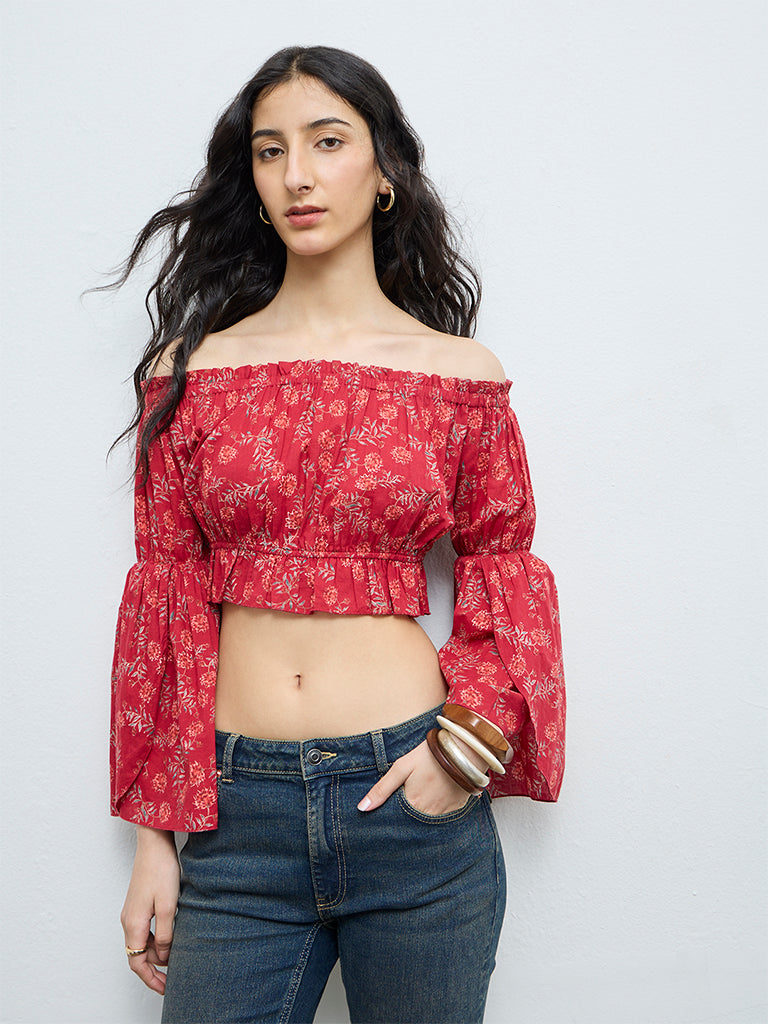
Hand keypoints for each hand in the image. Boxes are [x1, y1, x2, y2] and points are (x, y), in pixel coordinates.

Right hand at [120, 826, 179, 994]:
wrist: (153, 843)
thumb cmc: (161, 870)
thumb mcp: (169, 906)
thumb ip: (165, 934)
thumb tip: (163, 956)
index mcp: (133, 924)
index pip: (136, 962)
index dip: (150, 979)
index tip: (165, 989)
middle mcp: (128, 920)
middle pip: (137, 955)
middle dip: (152, 971)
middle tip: (171, 980)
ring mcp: (132, 911)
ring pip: (140, 943)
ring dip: (154, 955)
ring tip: (173, 961)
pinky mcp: (138, 903)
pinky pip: (143, 930)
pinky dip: (154, 941)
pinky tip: (168, 940)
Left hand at [357, 737, 484, 816]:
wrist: (464, 748)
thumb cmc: (431, 755)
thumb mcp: (402, 767)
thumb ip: (382, 789)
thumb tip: (362, 808)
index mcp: (413, 804)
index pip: (397, 818)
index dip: (392, 812)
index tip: (390, 806)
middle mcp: (429, 814)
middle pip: (412, 819)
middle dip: (408, 812)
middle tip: (410, 793)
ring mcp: (446, 813)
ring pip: (428, 818)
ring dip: (423, 810)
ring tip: (424, 791)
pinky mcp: (458, 808)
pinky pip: (444, 814)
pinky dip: (438, 806)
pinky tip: (437, 792)